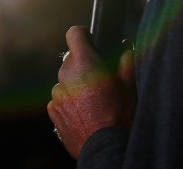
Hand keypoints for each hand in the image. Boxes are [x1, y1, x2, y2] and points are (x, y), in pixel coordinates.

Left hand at [47, 25, 136, 158]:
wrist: (104, 147)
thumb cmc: (118, 115)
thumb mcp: (130, 85)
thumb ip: (126, 60)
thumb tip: (126, 47)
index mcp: (83, 63)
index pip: (74, 34)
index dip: (83, 34)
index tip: (90, 40)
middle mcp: (65, 75)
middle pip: (72, 60)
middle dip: (84, 65)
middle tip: (100, 79)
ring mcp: (57, 94)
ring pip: (66, 81)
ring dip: (76, 85)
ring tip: (93, 101)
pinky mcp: (53, 111)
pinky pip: (60, 99)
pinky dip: (70, 102)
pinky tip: (84, 113)